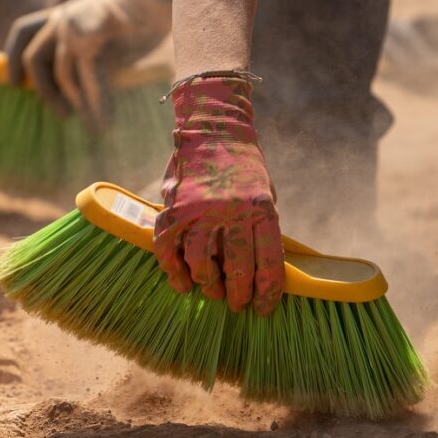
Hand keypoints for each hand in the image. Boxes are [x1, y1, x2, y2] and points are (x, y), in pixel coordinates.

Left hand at [4, 0, 170, 127]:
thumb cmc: (140, 11)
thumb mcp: (103, 26)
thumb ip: (89, 50)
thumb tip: (84, 87)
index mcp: (62, 14)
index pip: (23, 31)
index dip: (11, 57)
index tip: (13, 82)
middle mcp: (61, 20)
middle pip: (33, 60)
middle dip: (43, 91)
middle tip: (61, 114)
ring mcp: (73, 30)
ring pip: (63, 76)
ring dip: (76, 104)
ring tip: (93, 125)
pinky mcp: (90, 42)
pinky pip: (89, 82)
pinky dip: (97, 106)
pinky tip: (104, 124)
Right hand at [153, 75, 284, 315]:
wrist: (214, 127)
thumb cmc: (244, 167)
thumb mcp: (266, 195)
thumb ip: (263, 231)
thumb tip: (262, 274)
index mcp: (262, 210)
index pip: (268, 264)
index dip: (266, 294)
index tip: (262, 310)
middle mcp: (232, 211)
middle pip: (235, 269)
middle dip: (236, 295)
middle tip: (235, 305)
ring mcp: (200, 210)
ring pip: (200, 263)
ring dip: (206, 285)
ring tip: (210, 291)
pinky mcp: (174, 208)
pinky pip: (169, 249)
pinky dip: (173, 270)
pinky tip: (181, 282)